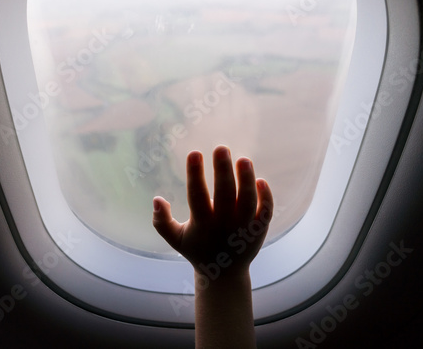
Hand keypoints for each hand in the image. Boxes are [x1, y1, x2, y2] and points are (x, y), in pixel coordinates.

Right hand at [153, 145, 272, 278]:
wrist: (224, 274)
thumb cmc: (197, 250)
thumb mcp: (175, 238)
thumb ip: (162, 222)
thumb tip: (157, 199)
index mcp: (202, 224)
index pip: (197, 196)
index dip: (195, 174)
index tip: (194, 152)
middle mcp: (224, 225)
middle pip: (226, 194)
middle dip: (223, 170)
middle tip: (221, 148)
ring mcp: (243, 228)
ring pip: (248, 201)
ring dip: (247, 180)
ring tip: (244, 159)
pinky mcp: (258, 230)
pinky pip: (265, 212)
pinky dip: (266, 198)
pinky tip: (260, 180)